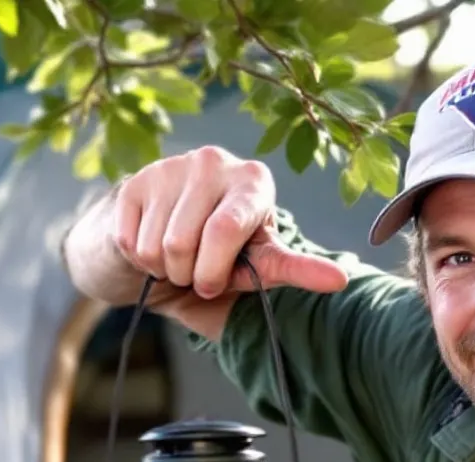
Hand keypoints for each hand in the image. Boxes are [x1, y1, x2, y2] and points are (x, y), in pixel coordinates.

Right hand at [110, 146, 348, 299]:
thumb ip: (292, 270)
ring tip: (174, 261)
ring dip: (163, 271)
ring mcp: (172, 167)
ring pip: (159, 247)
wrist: (161, 254)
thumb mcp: (257, 269)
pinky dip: (139, 261)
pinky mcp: (136, 181)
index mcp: (254, 182)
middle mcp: (215, 162)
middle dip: (189, 276)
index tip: (214, 287)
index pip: (227, 229)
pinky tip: (149, 247)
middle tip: (195, 273)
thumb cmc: (219, 263)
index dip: (215, 271)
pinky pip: (132, 242)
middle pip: (188, 245)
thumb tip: (342, 279)